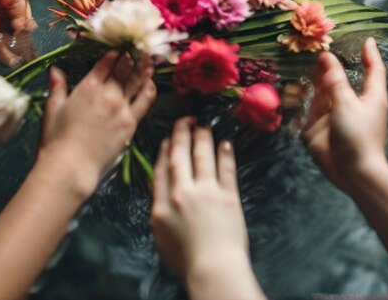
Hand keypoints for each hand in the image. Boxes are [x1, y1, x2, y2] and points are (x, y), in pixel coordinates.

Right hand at [36, 52, 155, 193]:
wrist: (70, 167)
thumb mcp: (53, 109)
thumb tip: (55, 70)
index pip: (106, 63)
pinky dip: (149, 89)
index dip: (114, 52)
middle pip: (124, 69)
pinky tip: (152, 82)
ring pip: (137, 81)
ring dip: (143, 68)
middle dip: (131, 56)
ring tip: (149, 58)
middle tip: (138, 47)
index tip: (120, 46)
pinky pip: (145, 101)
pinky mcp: (131, 124)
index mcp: (88, 87)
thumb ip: (57, 87)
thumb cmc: (56, 140)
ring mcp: (122, 108)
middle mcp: (108, 94)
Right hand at [150, 118, 247, 276]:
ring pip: (203, 156)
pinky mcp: (229, 196)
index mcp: (162, 203)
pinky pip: (227, 169)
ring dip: (203, 137)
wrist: (213, 268)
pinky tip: (225, 143)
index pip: (162, 168)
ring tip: (203, 125)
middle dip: (181, 135)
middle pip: (180, 156)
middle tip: (184, 120)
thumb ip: (159, 207)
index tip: (166, 139)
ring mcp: (207, 191)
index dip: (164, 150)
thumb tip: (161, 188)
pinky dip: (225, 154)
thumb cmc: (185, 259)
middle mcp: (183, 192)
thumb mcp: (160, 234)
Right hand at [302, 37, 387, 193]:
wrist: (353, 173)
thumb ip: (335, 79)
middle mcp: (350, 104)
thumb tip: (327, 56)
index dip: (369, 55)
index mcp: (368, 97)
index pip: (372, 70)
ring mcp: (332, 116)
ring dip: (310, 81)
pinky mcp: (316, 129)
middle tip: (315, 50)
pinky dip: (298, 99)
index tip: (365, 40)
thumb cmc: (359, 137)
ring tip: (299, 66)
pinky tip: (290, 89)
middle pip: (339, 79)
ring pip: (319, 92)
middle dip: (328, 66)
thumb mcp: (347, 102)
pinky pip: (305, 109)